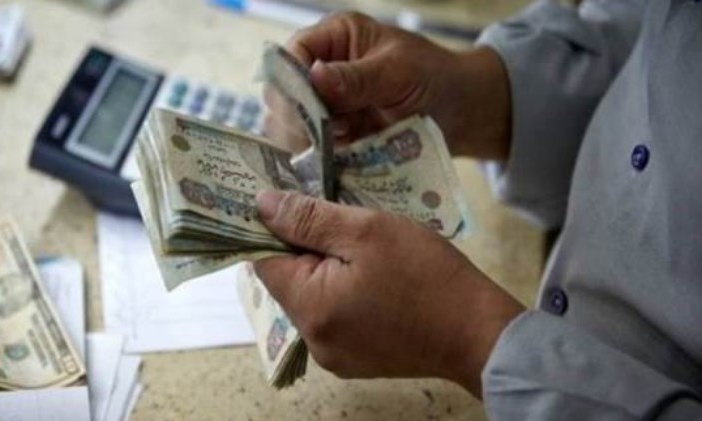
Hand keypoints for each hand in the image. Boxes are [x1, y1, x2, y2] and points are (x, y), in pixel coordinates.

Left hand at [253, 190, 523, 396]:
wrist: (479, 333)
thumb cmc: (426, 275)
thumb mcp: (367, 231)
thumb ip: (309, 218)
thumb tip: (261, 204)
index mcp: (310, 308)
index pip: (264, 261)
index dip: (274, 228)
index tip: (296, 204)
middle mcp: (313, 340)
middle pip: (288, 281)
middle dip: (307, 248)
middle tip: (342, 222)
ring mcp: (334, 355)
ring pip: (312, 298)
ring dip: (327, 271)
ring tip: (362, 250)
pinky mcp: (355, 361)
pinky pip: (334, 318)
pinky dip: (343, 294)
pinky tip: (374, 280)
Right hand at [265, 12, 511, 159]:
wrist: (460, 114)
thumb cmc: (435, 78)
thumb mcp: (400, 72)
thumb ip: (357, 76)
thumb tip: (315, 74)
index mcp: (335, 38)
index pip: (291, 54)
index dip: (290, 82)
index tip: (302, 112)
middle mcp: (322, 69)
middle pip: (282, 93)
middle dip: (294, 118)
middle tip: (316, 141)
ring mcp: (325, 105)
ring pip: (289, 125)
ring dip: (303, 142)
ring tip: (326, 155)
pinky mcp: (332, 136)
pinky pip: (310, 149)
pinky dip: (315, 160)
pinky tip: (326, 168)